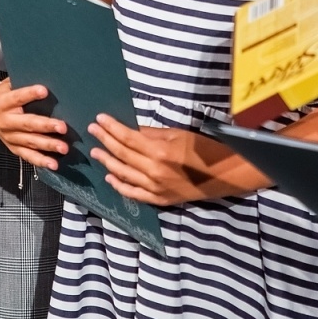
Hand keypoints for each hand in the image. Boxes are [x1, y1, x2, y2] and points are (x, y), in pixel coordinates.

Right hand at [0, 78, 67, 169]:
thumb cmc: (5, 94)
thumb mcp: (8, 85)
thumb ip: (22, 82)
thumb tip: (47, 75)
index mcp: (1, 103)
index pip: (17, 97)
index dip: (29, 94)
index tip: (44, 91)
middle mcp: (4, 121)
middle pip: (27, 124)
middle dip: (46, 125)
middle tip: (63, 127)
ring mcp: (9, 137)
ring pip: (30, 142)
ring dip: (48, 145)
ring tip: (64, 148)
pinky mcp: (13, 148)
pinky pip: (28, 156)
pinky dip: (41, 161)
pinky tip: (54, 164)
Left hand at [88, 114, 249, 205]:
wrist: (224, 176)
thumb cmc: (204, 149)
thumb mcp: (178, 134)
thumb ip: (152, 134)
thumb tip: (131, 129)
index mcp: (160, 151)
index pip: (128, 137)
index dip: (112, 127)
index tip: (99, 118)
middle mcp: (154, 171)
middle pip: (122, 155)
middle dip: (105, 141)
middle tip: (92, 131)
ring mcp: (155, 188)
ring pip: (124, 175)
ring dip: (107, 162)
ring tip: (96, 152)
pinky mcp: (160, 200)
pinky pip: (134, 194)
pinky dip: (120, 186)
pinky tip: (110, 177)